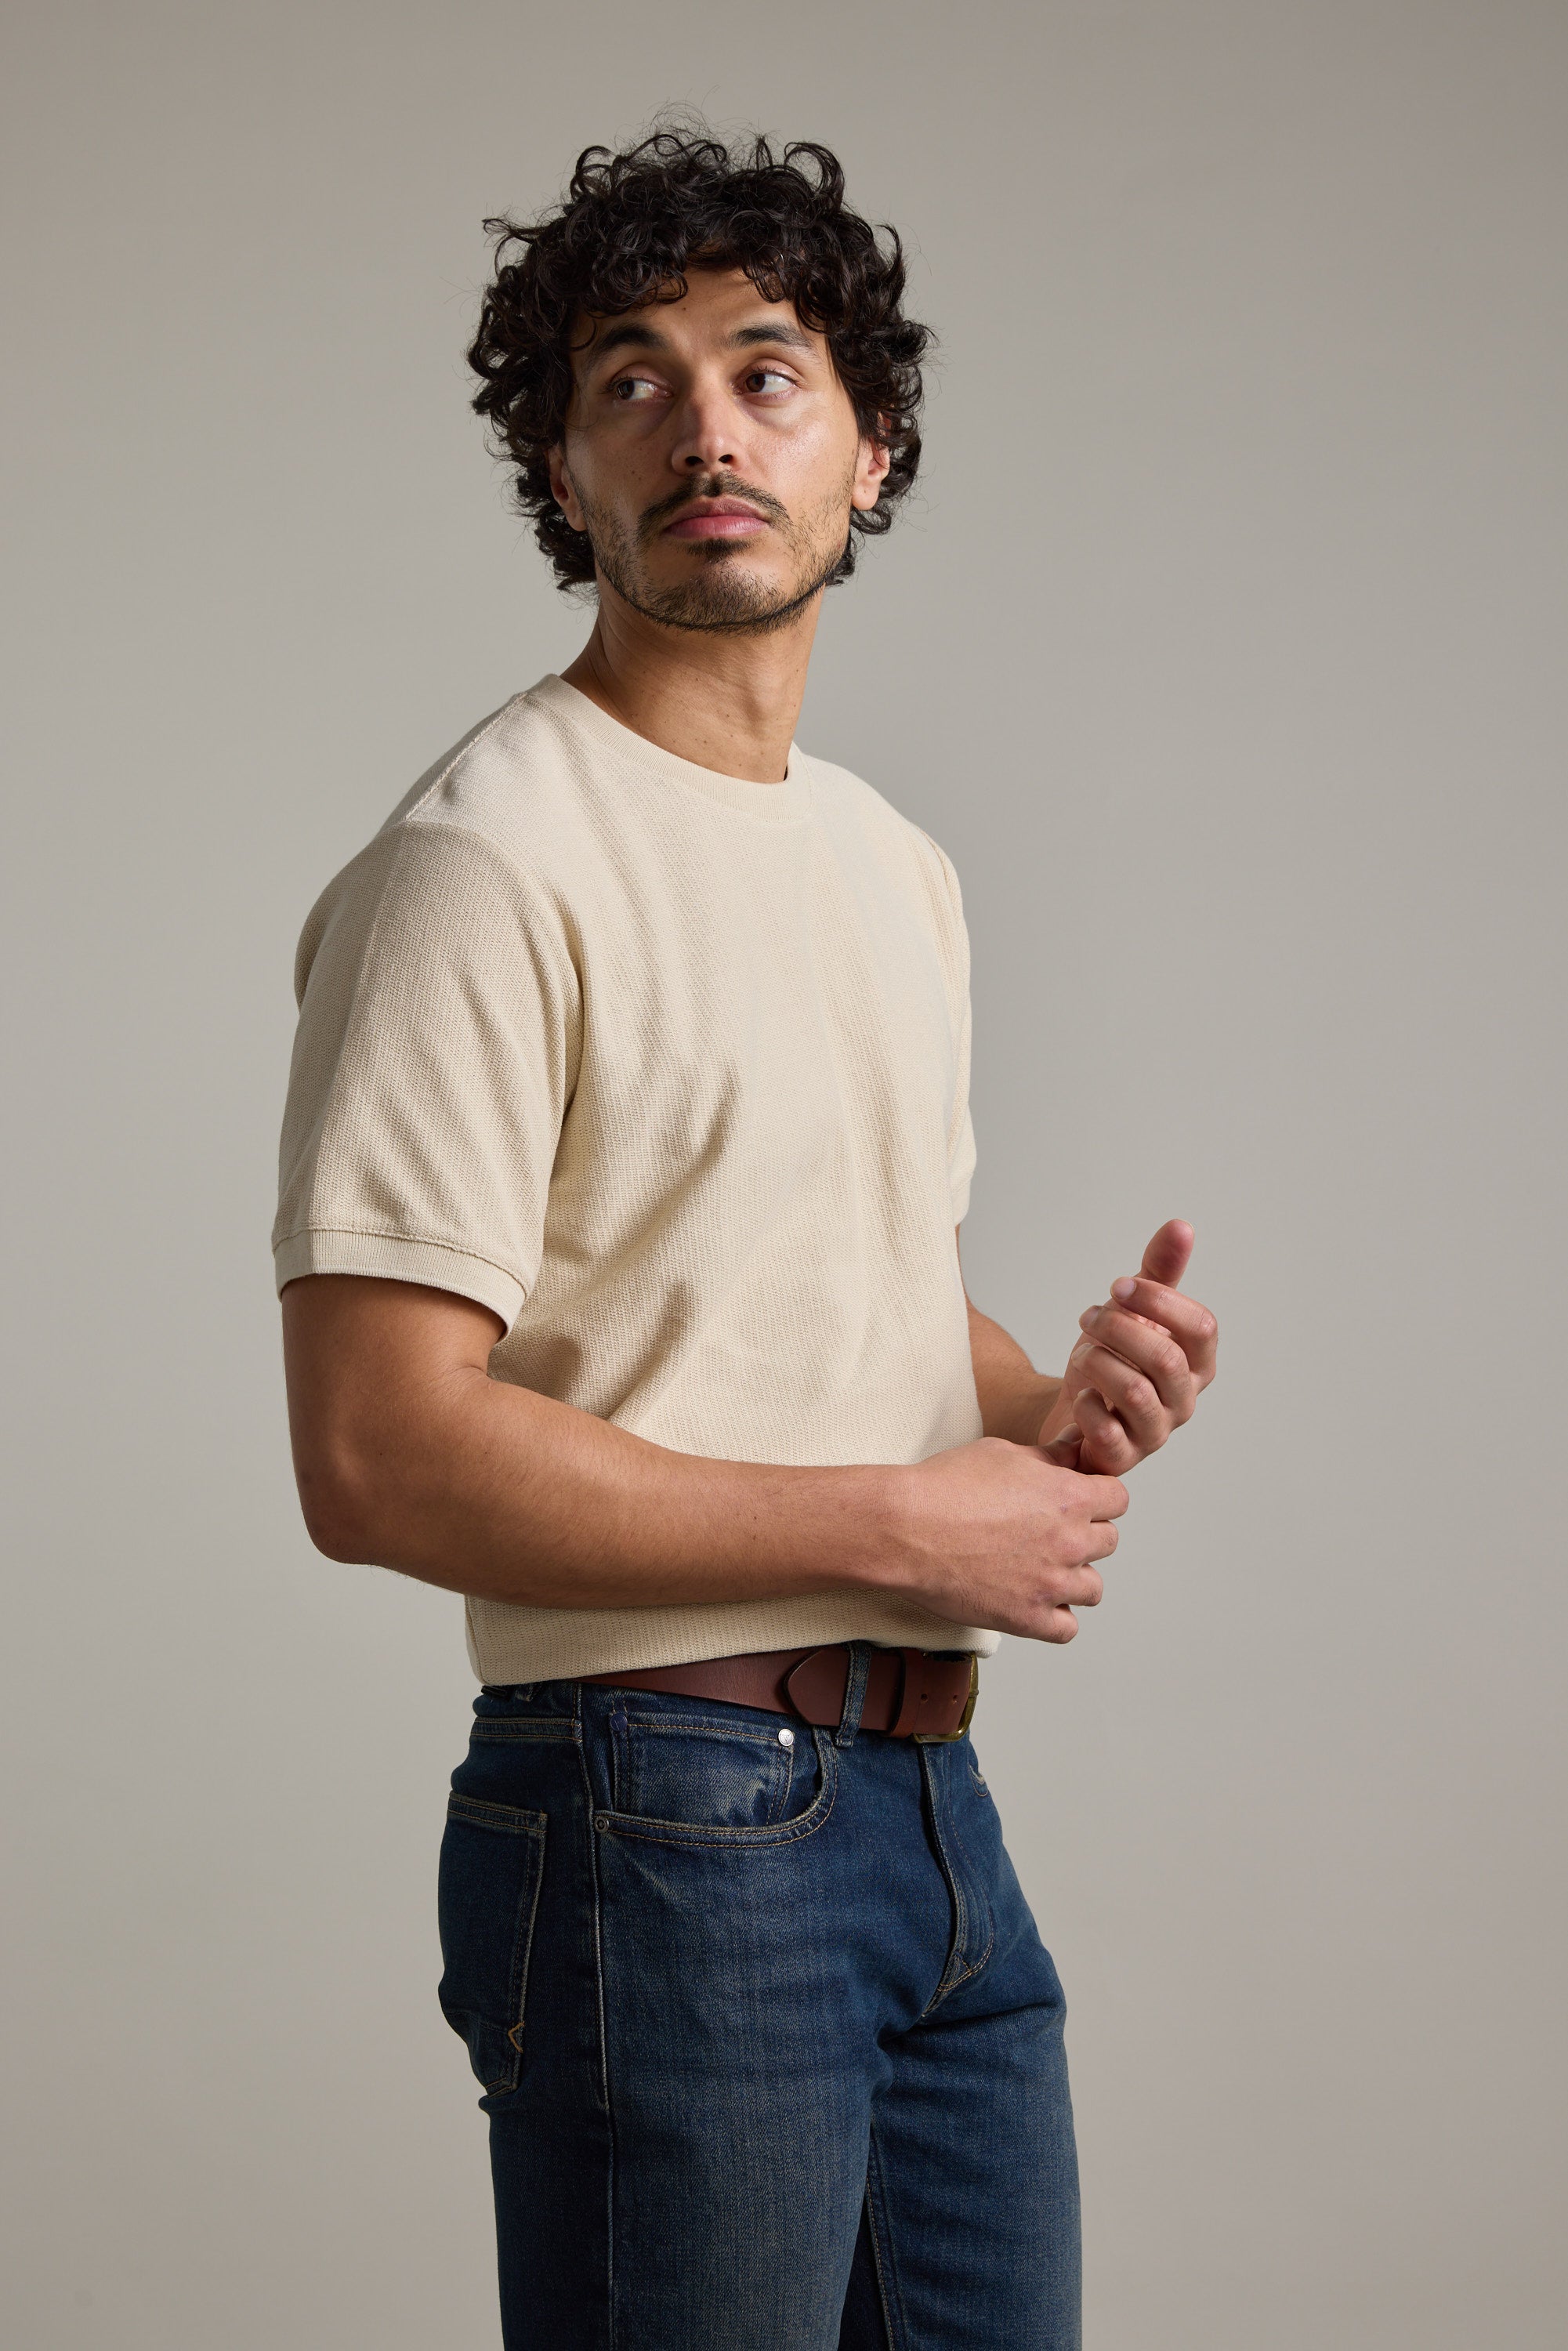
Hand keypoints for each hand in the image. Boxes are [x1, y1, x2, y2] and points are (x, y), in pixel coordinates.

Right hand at [893, 1437, 1128, 1643]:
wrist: (905, 1527)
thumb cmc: (946, 1485)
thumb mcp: (1003, 1453)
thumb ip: (1049, 1456)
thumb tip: (1075, 1446)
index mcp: (1069, 1496)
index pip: (1118, 1499)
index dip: (1098, 1498)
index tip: (1079, 1502)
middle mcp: (1069, 1541)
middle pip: (1108, 1542)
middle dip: (1083, 1535)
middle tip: (1047, 1533)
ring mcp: (1051, 1583)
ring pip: (1093, 1588)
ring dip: (1073, 1578)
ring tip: (1040, 1569)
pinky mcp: (1028, 1618)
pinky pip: (1067, 1629)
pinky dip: (1055, 1617)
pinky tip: (1034, 1600)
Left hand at [1039, 1219, 1217, 1475]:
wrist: (1073, 1414)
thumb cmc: (1113, 1361)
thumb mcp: (1133, 1314)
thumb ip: (1158, 1275)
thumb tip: (1181, 1227)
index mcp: (1197, 1363)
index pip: (1202, 1327)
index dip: (1159, 1300)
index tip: (1118, 1286)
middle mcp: (1184, 1400)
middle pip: (1165, 1357)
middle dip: (1119, 1328)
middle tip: (1089, 1316)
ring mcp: (1155, 1432)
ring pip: (1133, 1392)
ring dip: (1097, 1360)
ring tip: (1082, 1352)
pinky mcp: (1122, 1458)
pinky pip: (1106, 1432)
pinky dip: (1086, 1405)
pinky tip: (1080, 1394)